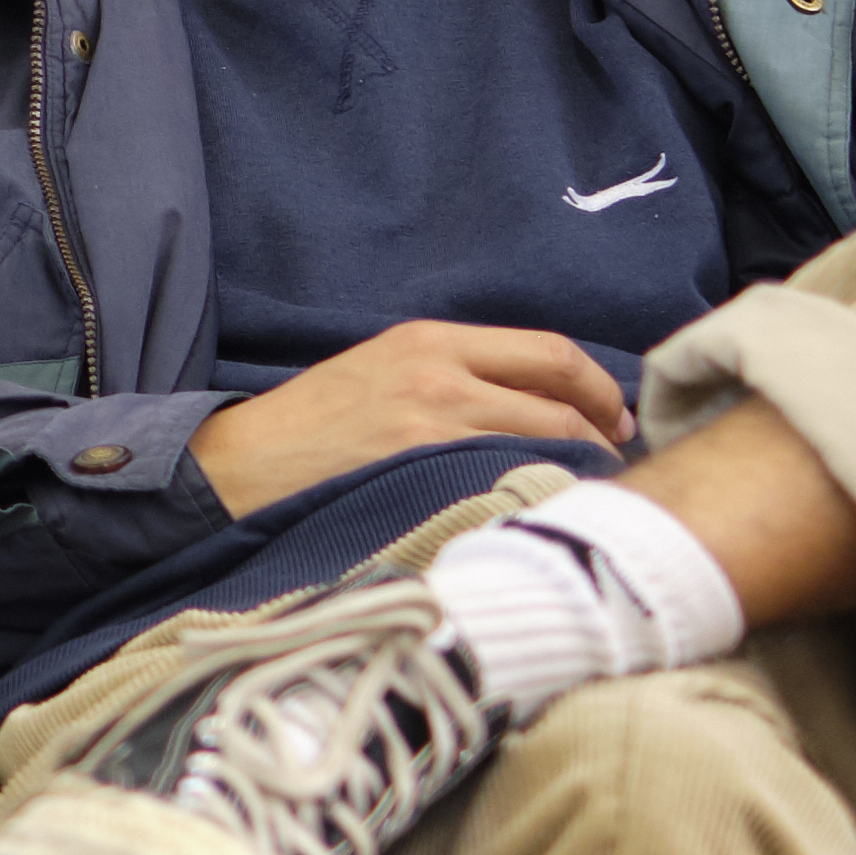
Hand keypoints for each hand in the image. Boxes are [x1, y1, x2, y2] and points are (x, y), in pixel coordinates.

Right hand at [196, 320, 632, 516]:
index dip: (598, 389)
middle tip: (617, 463)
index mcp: (431, 341)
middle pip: (561, 398)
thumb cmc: (310, 427)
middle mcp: (440, 375)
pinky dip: (540, 495)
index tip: (612, 419)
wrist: (238, 469)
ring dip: (581, 470)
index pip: (551, 353)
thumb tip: (532, 403)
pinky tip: (544, 514)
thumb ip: (452, 374)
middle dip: (604, 433)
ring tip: (590, 494)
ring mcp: (433, 428)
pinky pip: (509, 483)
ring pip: (546, 443)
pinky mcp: (422, 477)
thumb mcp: (381, 371)